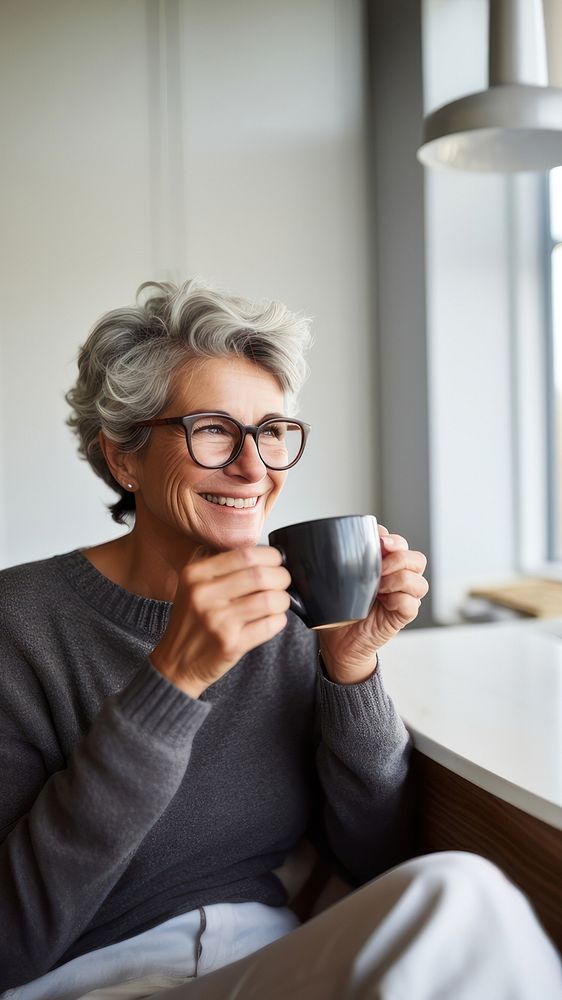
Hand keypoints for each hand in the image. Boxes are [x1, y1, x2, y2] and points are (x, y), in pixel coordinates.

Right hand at [149, 547, 290, 697]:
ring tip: (278, 603)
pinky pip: (270, 625)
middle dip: (282, 577)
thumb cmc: (193, 622)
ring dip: (283, 600)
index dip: (271, 556)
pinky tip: (272, 620)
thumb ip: (221, 567)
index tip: (277, 561)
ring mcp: (217, 621)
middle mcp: (203, 594)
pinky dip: (279, 620)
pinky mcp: (230, 644)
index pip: (245, 554)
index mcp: (195, 574)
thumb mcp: (193, 586)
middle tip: (283, 582)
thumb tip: (265, 554)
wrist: (176, 663)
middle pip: (261, 575)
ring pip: (270, 600)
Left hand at [319, 524, 427, 684]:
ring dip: (400, 579)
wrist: (337, 643)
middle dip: (400, 556)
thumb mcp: (331, 581)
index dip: (392, 539)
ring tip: (379, 587)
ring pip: (419, 581)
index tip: (378, 540)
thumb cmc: (336, 609)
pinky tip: (384, 602)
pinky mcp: (402, 617)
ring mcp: (402, 598)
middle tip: (380, 565)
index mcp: (383, 565)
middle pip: (417, 559)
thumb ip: (329, 562)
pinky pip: (413, 604)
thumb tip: (308, 545)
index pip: (399, 543)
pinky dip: (401, 600)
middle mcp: (398, 579)